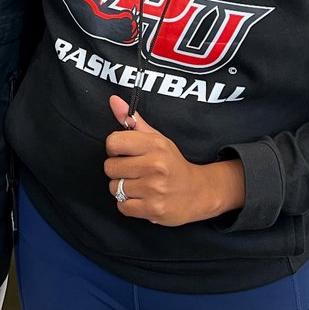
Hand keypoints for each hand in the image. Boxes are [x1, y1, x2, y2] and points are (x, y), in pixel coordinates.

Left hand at [104, 95, 244, 225]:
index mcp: (154, 145)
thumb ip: (133, 120)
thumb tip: (113, 100)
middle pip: (110, 167)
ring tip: (139, 185)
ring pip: (115, 188)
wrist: (198, 192)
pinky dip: (128, 204)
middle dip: (118, 170)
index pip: (113, 142)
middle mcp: (155, 166)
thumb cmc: (172, 163)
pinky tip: (142, 198)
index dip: (115, 149)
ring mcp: (154, 189)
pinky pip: (122, 206)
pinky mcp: (153, 209)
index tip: (124, 153)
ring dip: (123, 188)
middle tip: (133, 171)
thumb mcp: (157, 138)